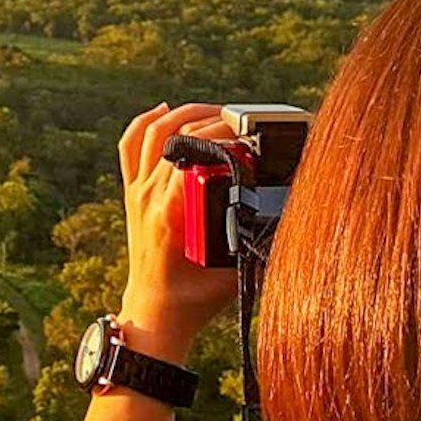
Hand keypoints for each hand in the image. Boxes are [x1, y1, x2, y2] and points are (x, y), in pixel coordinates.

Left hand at [116, 102, 238, 362]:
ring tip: (214, 111)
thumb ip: (256, 245)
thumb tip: (291, 218)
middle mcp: (148, 196)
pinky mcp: (131, 192)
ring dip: (183, 114)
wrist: (154, 310)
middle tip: (243, 122)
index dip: (223, 139)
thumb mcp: (233, 273)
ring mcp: (137, 191)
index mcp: (170, 214)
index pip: (194, 157)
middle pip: (176, 138)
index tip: (251, 136)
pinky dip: (145, 122)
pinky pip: (130, 146)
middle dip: (213, 123)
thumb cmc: (194, 298)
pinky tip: (165, 110)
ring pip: (152, 134)